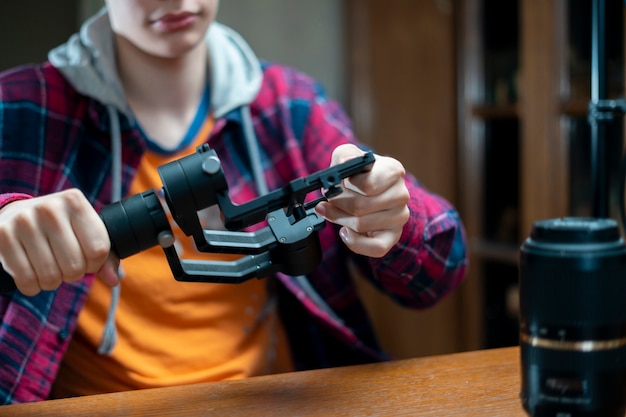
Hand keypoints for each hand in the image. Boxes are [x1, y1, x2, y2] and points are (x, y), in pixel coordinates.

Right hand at [0, 189, 118, 295]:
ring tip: (49, 268)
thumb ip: (105, 256)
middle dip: (73, 274)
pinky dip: (32, 286)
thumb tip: (114, 280)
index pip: (99, 250)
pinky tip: (32, 273)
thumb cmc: (59, 228)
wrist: (13, 215)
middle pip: (75, 266)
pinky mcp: (3, 237)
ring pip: (51, 277)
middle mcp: (50, 208)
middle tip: (65, 264)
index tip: (87, 259)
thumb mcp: (84, 232)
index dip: (95, 264)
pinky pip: (26, 281)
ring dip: (52, 282)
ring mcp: (24, 221)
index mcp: (75, 202)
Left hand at [315, 144, 409, 257]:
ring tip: (336, 213)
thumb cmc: (359, 175)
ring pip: (362, 225)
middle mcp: (401, 193)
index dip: (345, 187)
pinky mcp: (394, 235)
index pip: (368, 184)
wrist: (371, 191)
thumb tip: (345, 162)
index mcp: (393, 170)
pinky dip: (355, 242)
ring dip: (341, 220)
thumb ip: (344, 156)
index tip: (334, 185)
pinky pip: (376, 248)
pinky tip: (346, 232)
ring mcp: (399, 216)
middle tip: (327, 202)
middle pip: (360, 207)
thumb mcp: (348, 156)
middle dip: (337, 205)